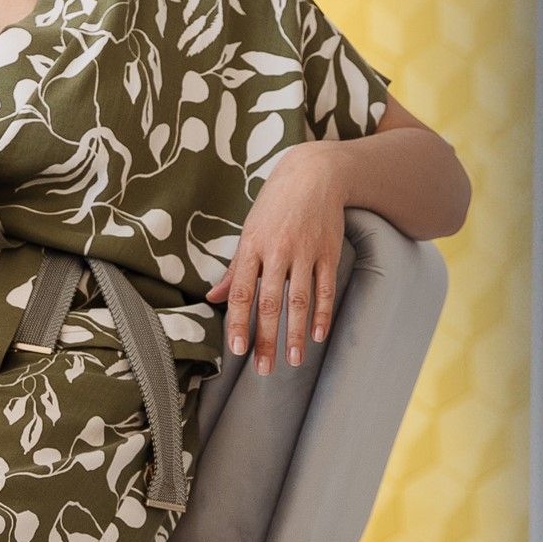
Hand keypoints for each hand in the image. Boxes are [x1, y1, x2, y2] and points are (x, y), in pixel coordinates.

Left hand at [204, 145, 345, 373]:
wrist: (314, 173)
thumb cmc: (275, 205)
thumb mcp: (249, 230)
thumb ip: (235, 268)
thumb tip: (214, 298)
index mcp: (251, 246)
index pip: (242, 292)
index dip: (239, 322)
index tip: (237, 350)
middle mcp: (277, 251)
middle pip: (269, 302)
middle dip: (266, 338)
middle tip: (264, 368)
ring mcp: (304, 251)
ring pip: (299, 300)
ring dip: (296, 333)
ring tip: (293, 360)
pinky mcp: (328, 251)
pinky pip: (325, 287)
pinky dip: (322, 313)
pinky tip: (318, 336)